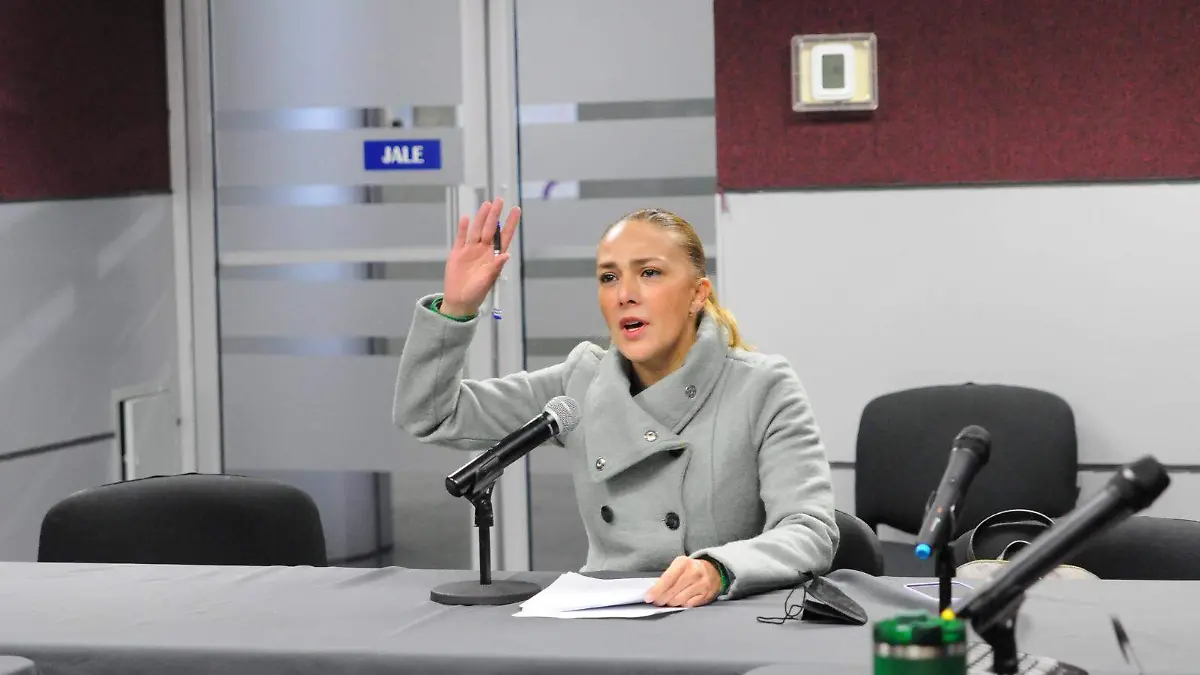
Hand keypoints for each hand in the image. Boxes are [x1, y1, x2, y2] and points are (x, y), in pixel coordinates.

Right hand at [440, 198, 520, 316]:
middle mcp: (484, 250)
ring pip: (476, 230)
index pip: (504, 236)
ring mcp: (470, 251)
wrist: (458, 301)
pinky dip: (462, 228)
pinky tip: (466, 218)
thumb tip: (507, 254)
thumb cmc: (476, 293)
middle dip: (495, 215)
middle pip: (490, 229)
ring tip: (486, 204)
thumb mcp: (488, 281)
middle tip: (499, 200)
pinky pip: (461, 238)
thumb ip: (496, 266)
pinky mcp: (457, 253)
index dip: (510, 223)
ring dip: (481, 217)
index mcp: (494, 257)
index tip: (516, 209)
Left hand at [644, 556, 722, 607]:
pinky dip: (681, 605)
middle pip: (672, 592)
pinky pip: (688, 605)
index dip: (656, 590)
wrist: (714, 571)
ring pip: (679, 600)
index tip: (648, 598)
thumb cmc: (691, 569)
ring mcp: (701, 585)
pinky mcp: (705, 595)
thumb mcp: (679, 566)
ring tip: (668, 601)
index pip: (667, 579)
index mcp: (683, 562)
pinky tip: (679, 601)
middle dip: (661, 599)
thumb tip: (653, 592)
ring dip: (670, 603)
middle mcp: (693, 572)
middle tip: (656, 601)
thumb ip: (667, 576)